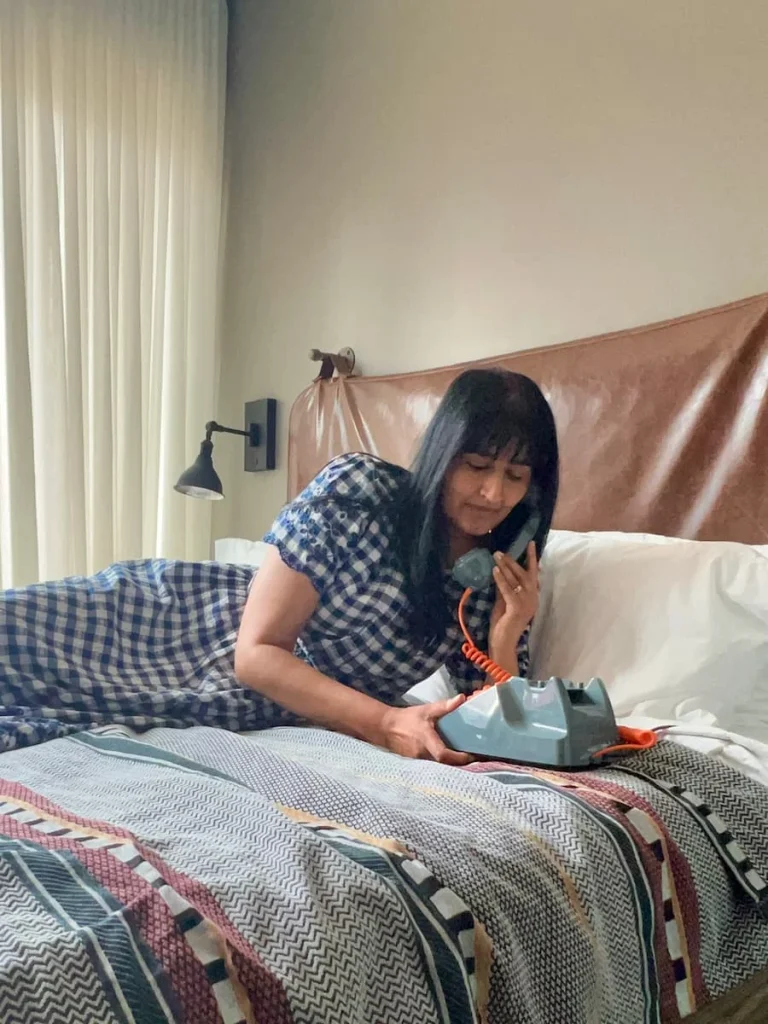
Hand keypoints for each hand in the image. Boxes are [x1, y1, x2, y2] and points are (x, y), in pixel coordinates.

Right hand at [378, 695, 473, 765]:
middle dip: (460, 763)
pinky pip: (433, 765)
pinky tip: (450, 758)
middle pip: (446, 764)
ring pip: (440, 766)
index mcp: (427, 740)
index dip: (459, 758)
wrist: (386, 728)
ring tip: (465, 758)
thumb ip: (444, 706)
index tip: (472, 755)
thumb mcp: (426, 710)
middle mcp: (423, 754)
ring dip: (452, 764)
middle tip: (475, 757)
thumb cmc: (408, 718)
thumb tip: (461, 698)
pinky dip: (443, 764)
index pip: (444, 755)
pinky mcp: (417, 763)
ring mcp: (419, 761)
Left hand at [488, 541, 538, 669]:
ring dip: (506, 567)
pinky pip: (508, 590)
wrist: (503, 645)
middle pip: (525, 574)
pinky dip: (501, 580)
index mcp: (532, 598)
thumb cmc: (502, 626)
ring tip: (496, 556)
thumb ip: (504, 589)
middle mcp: (533, 599)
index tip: (531, 543)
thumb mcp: (503, 602)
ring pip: (517, 580)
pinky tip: (495, 570)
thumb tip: (500, 571)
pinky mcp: (517, 608)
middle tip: (501, 551)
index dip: (532, 559)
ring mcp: (527, 604)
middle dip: (513, 561)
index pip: (533, 574)